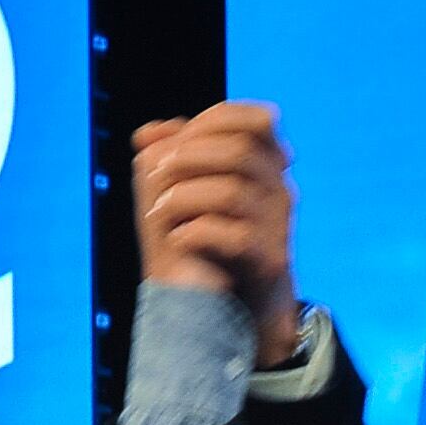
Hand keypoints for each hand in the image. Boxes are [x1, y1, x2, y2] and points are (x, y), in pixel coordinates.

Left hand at [132, 102, 302, 366]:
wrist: (230, 302)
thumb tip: (145, 136)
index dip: (208, 123)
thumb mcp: (186, 190)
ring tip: (157, 211)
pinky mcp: (271, 261)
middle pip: (240, 153)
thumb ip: (171, 157)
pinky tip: (177, 239)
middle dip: (187, 157)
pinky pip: (234, 237)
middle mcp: (280, 192)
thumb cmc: (206, 238)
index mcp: (267, 166)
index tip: (168, 145)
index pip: (253, 122)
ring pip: (232, 193)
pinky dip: (196, 233)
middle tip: (155, 173)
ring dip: (184, 196)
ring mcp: (279, 227)